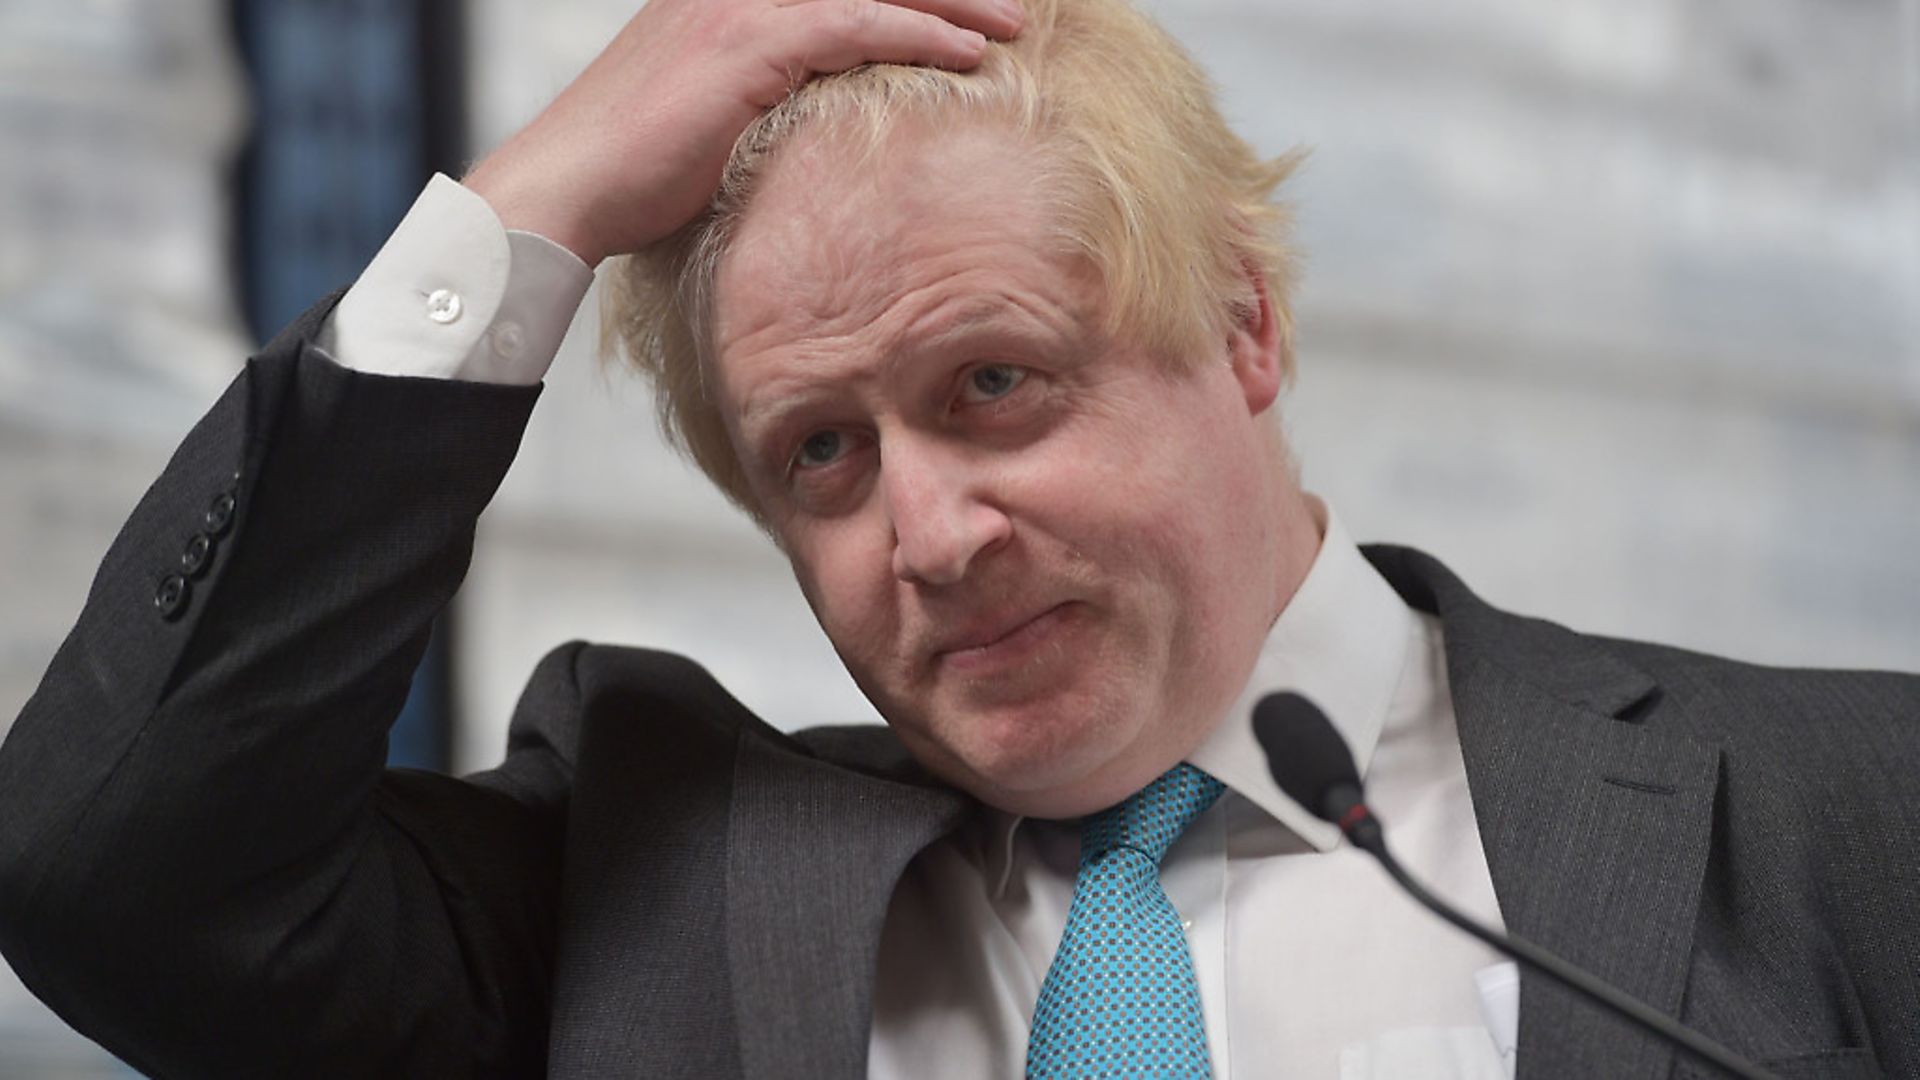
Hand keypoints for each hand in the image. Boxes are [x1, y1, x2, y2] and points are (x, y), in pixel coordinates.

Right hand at [463, 0, 1023, 266]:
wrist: (569, 186)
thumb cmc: (633, 170)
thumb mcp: (705, 112)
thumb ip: (762, 94)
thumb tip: (815, 122)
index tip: (962, 1)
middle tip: (1008, 1)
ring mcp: (739, 6)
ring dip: (952, 2)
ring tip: (1012, 22)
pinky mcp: (748, 43)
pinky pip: (858, 24)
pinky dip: (921, 35)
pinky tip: (969, 54)